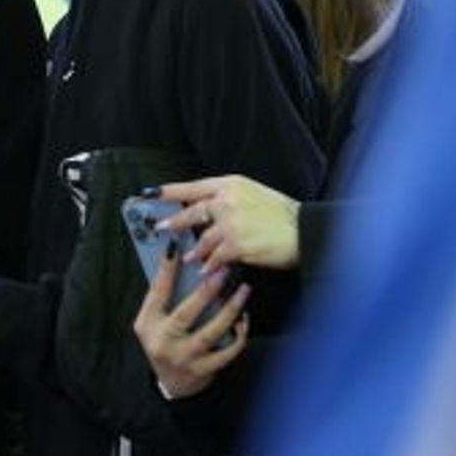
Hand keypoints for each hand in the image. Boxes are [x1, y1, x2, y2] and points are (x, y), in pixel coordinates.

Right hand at [133, 251, 250, 399]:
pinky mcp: (203, 369)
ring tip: (243, 291)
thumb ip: (166, 299)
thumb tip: (187, 266)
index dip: (166, 269)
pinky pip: (227, 351)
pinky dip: (239, 334)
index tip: (176, 247)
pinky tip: (244, 320)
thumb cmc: (165, 343)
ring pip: (211, 332)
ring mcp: (183, 357)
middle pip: (186, 313)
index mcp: (147, 324)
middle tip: (223, 270)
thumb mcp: (155, 322)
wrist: (172, 384)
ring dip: (230, 309)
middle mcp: (163, 341)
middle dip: (206, 290)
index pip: (156, 292)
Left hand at [151, 176, 300, 273]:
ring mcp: (231, 223)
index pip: (194, 187)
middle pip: (193, 212)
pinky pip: (215, 257)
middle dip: (174, 221)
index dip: (170, 191)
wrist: (304, 231)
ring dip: (195, 251)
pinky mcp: (236, 244)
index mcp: (232, 185)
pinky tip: (206, 270)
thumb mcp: (255, 194)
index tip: (151, 192)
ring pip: (203, 239)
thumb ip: (230, 199)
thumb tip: (208, 209)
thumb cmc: (283, 215)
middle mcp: (228, 200)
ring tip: (190, 258)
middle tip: (161, 227)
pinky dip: (209, 265)